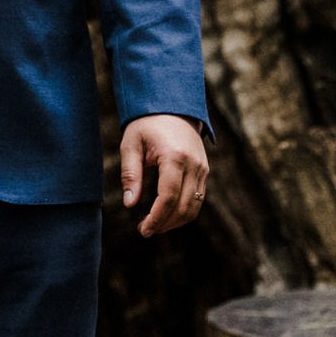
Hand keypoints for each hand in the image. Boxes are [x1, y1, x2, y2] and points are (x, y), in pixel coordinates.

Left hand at [122, 114, 209, 236]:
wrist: (172, 105)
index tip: (143, 229)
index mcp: (175, 156)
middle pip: (185, 206)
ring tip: (155, 225)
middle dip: (165, 223)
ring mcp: (203, 168)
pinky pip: (199, 198)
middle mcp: (194, 164)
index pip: (169, 197)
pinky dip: (184, 210)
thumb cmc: (146, 123)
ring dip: (176, 221)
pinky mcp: (205, 170)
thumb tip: (130, 204)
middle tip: (145, 230)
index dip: (157, 218)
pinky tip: (167, 214)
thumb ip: (130, 174)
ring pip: (195, 206)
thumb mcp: (131, 144)